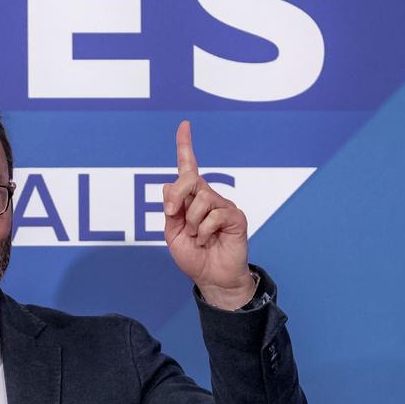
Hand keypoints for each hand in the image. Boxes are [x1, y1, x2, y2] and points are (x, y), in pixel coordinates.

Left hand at [163, 120, 254, 308]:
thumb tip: (169, 187)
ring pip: (201, 199)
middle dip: (177, 195)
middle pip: (189, 179)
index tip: (184, 125)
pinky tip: (209, 240)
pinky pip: (215, 215)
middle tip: (173, 215)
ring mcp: (222, 205)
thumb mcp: (173, 234)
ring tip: (199, 238)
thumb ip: (171, 210)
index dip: (185, 146)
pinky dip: (206, 231)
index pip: (188, 168)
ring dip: (193, 223)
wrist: (211, 278)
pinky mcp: (235, 216)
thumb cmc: (193, 256)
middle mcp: (207, 197)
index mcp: (190, 199)